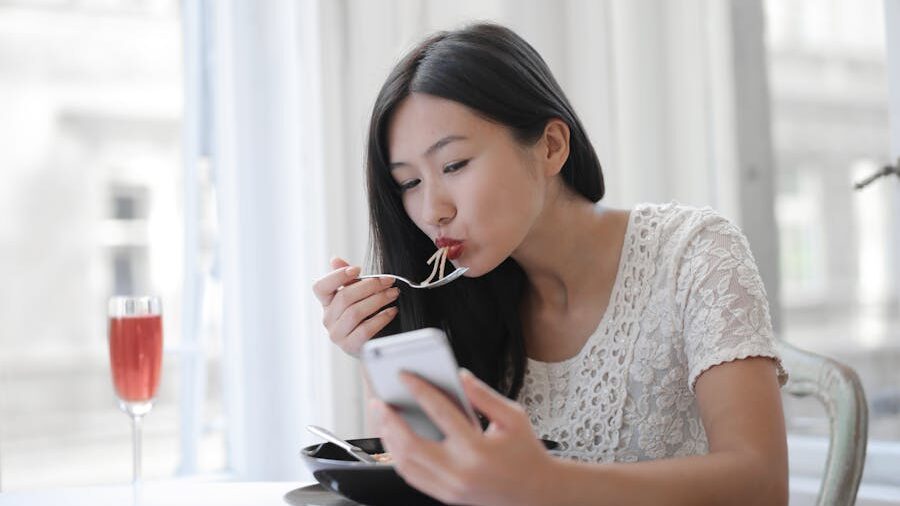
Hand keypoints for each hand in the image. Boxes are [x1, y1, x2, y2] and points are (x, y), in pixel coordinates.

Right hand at [312, 257, 398, 355]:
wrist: (373, 344)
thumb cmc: (365, 316)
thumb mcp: (358, 295)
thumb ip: (348, 279)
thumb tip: (335, 259)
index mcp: (327, 303)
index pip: (320, 287)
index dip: (336, 276)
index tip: (357, 269)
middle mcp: (328, 319)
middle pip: (344, 297)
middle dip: (370, 285)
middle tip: (388, 280)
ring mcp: (337, 334)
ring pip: (355, 312)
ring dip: (378, 299)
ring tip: (393, 293)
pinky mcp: (349, 346)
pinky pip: (365, 329)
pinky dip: (381, 318)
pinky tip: (392, 311)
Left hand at [372, 369, 555, 505]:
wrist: (536, 492)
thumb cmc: (525, 452)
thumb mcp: (513, 417)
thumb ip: (484, 395)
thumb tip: (459, 375)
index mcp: (477, 448)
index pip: (440, 413)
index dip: (419, 390)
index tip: (404, 375)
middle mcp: (459, 471)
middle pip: (411, 444)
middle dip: (389, 420)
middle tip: (378, 400)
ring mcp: (450, 487)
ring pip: (406, 463)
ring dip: (389, 438)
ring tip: (382, 417)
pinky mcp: (445, 495)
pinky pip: (412, 476)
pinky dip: (399, 456)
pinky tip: (395, 438)